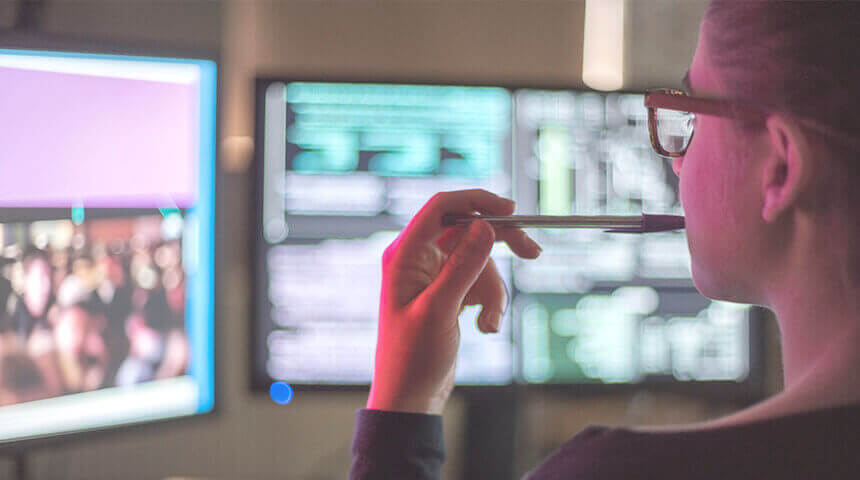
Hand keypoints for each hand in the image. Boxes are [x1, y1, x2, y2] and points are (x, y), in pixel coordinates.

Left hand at [366, 189, 541, 413]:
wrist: (411, 397)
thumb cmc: (412, 357)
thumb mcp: (440, 310)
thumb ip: (463, 266)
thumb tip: (485, 226)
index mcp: (405, 254)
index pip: (441, 207)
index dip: (477, 201)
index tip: (511, 210)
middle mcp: (418, 258)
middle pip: (469, 230)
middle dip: (500, 246)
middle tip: (533, 252)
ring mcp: (435, 275)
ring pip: (481, 260)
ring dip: (494, 290)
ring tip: (490, 322)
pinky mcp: (449, 292)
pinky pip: (481, 281)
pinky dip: (490, 302)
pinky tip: (485, 327)